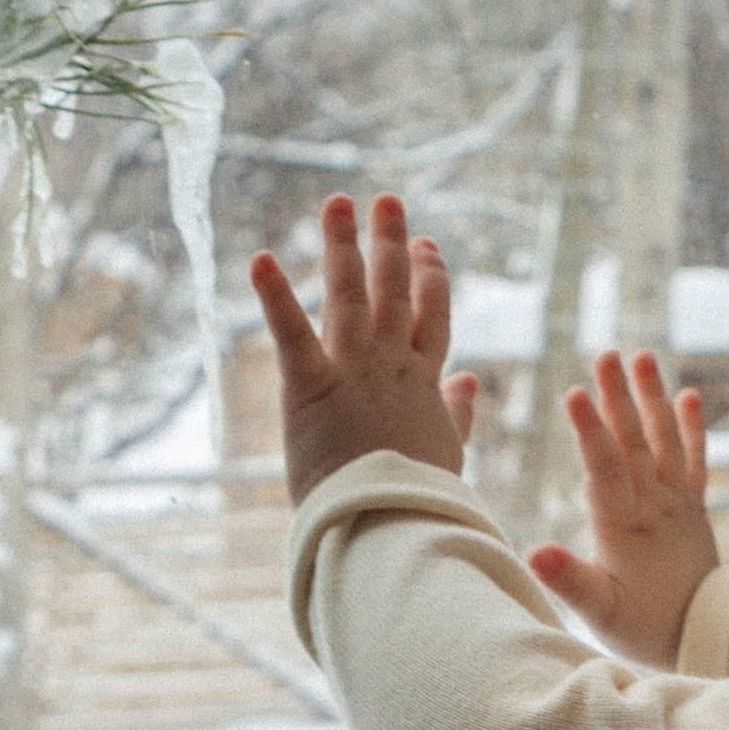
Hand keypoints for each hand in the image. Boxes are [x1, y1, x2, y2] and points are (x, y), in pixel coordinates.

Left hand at [249, 194, 482, 506]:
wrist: (391, 528)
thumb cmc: (416, 503)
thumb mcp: (446, 455)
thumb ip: (457, 414)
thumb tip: (470, 381)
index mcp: (423, 384)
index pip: (430, 318)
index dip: (430, 279)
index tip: (428, 245)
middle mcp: (392, 366)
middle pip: (394, 291)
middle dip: (390, 243)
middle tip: (387, 201)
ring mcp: (355, 372)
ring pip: (351, 294)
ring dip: (343, 245)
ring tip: (338, 203)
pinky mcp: (311, 388)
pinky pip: (291, 334)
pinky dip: (275, 295)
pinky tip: (258, 258)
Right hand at [526, 349, 718, 668]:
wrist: (706, 635)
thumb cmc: (644, 627)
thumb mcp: (598, 612)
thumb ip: (568, 580)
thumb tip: (534, 553)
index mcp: (624, 526)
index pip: (604, 468)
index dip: (590, 430)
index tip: (576, 392)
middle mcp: (654, 506)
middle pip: (633, 443)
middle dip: (617, 398)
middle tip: (605, 355)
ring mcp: (677, 503)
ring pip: (664, 442)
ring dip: (653, 399)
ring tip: (643, 357)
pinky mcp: (694, 508)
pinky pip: (695, 462)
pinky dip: (693, 429)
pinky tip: (690, 396)